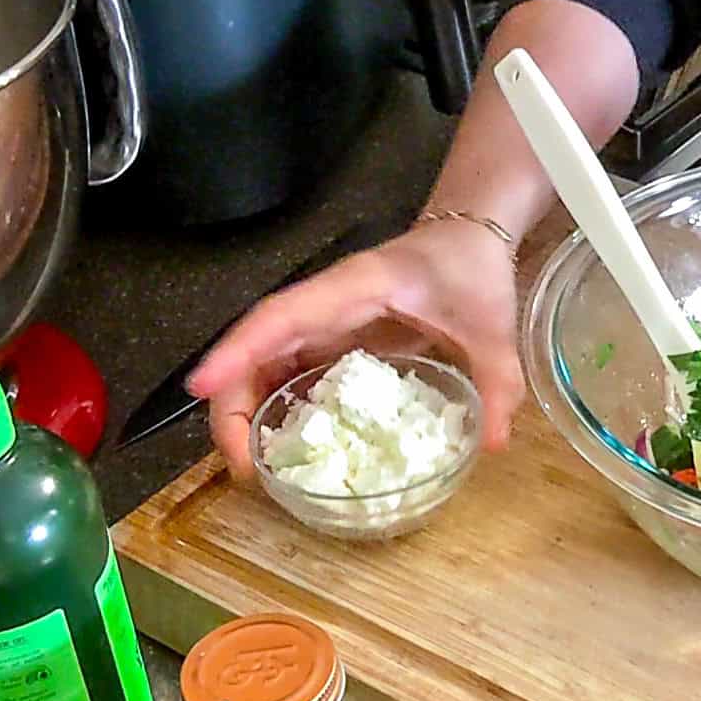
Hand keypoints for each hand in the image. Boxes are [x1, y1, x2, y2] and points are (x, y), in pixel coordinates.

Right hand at [187, 220, 525, 479]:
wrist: (472, 233)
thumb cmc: (472, 268)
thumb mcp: (492, 326)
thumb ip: (498, 381)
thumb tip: (495, 445)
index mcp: (355, 288)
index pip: (282, 316)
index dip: (239, 350)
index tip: (201, 387)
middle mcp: (327, 304)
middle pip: (258, 347)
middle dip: (234, 403)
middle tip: (241, 465)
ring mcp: (327, 320)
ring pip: (267, 362)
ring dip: (249, 409)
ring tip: (254, 467)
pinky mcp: (335, 338)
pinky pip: (292, 370)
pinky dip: (279, 405)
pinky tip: (286, 447)